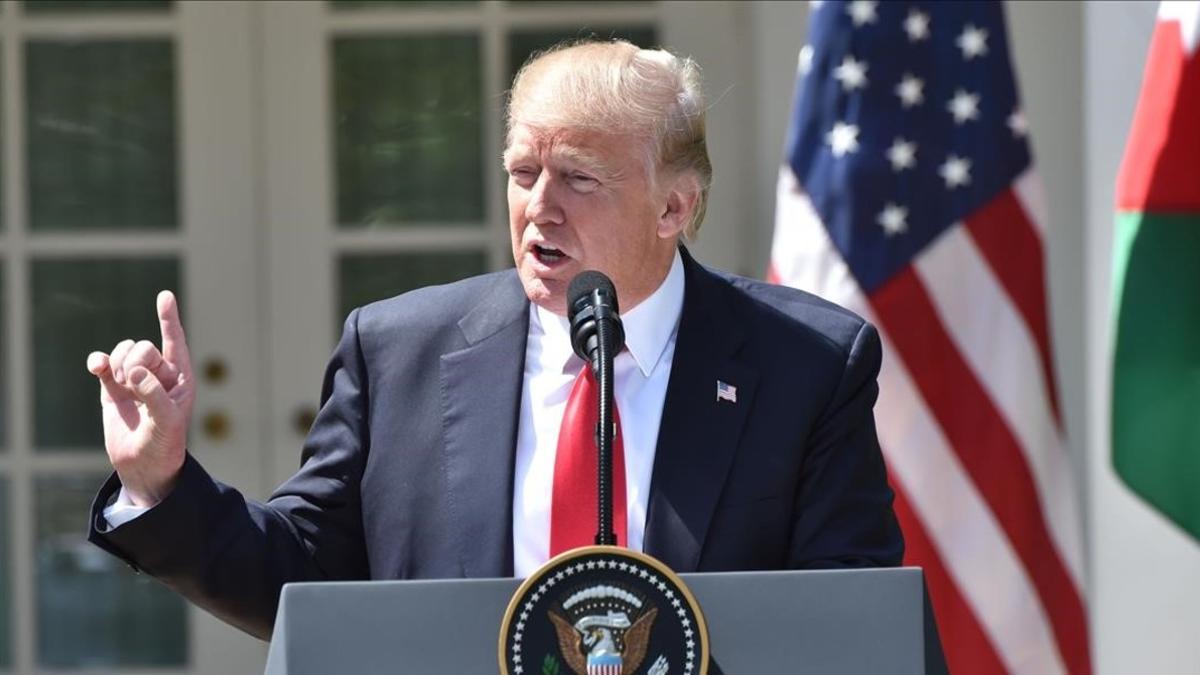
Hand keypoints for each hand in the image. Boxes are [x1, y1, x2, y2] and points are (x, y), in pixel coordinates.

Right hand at [86, 290, 194, 507]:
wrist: (143, 466)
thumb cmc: (165, 444)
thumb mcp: (167, 422)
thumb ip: (154, 394)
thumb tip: (135, 372)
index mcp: (181, 377)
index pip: (175, 342)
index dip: (169, 319)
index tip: (164, 296)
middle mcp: (159, 374)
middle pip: (144, 347)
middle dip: (137, 361)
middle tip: (135, 386)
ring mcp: (135, 379)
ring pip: (124, 351)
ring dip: (120, 365)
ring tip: (124, 389)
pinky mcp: (113, 388)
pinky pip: (104, 364)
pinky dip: (99, 361)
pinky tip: (97, 367)